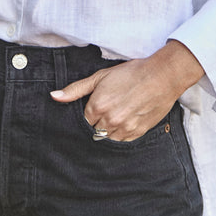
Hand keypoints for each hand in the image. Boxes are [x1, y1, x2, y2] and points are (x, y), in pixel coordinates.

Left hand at [50, 40, 204, 141]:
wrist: (161, 76)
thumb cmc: (131, 73)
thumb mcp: (100, 76)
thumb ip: (76, 89)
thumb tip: (54, 96)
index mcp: (97, 106)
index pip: (83, 121)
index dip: (89, 113)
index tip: (96, 106)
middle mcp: (109, 121)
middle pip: (94, 131)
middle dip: (97, 122)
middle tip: (108, 109)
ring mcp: (124, 129)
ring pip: (108, 138)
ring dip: (109, 130)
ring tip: (118, 114)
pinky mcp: (138, 133)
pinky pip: (122, 141)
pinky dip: (121, 133)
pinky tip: (127, 119)